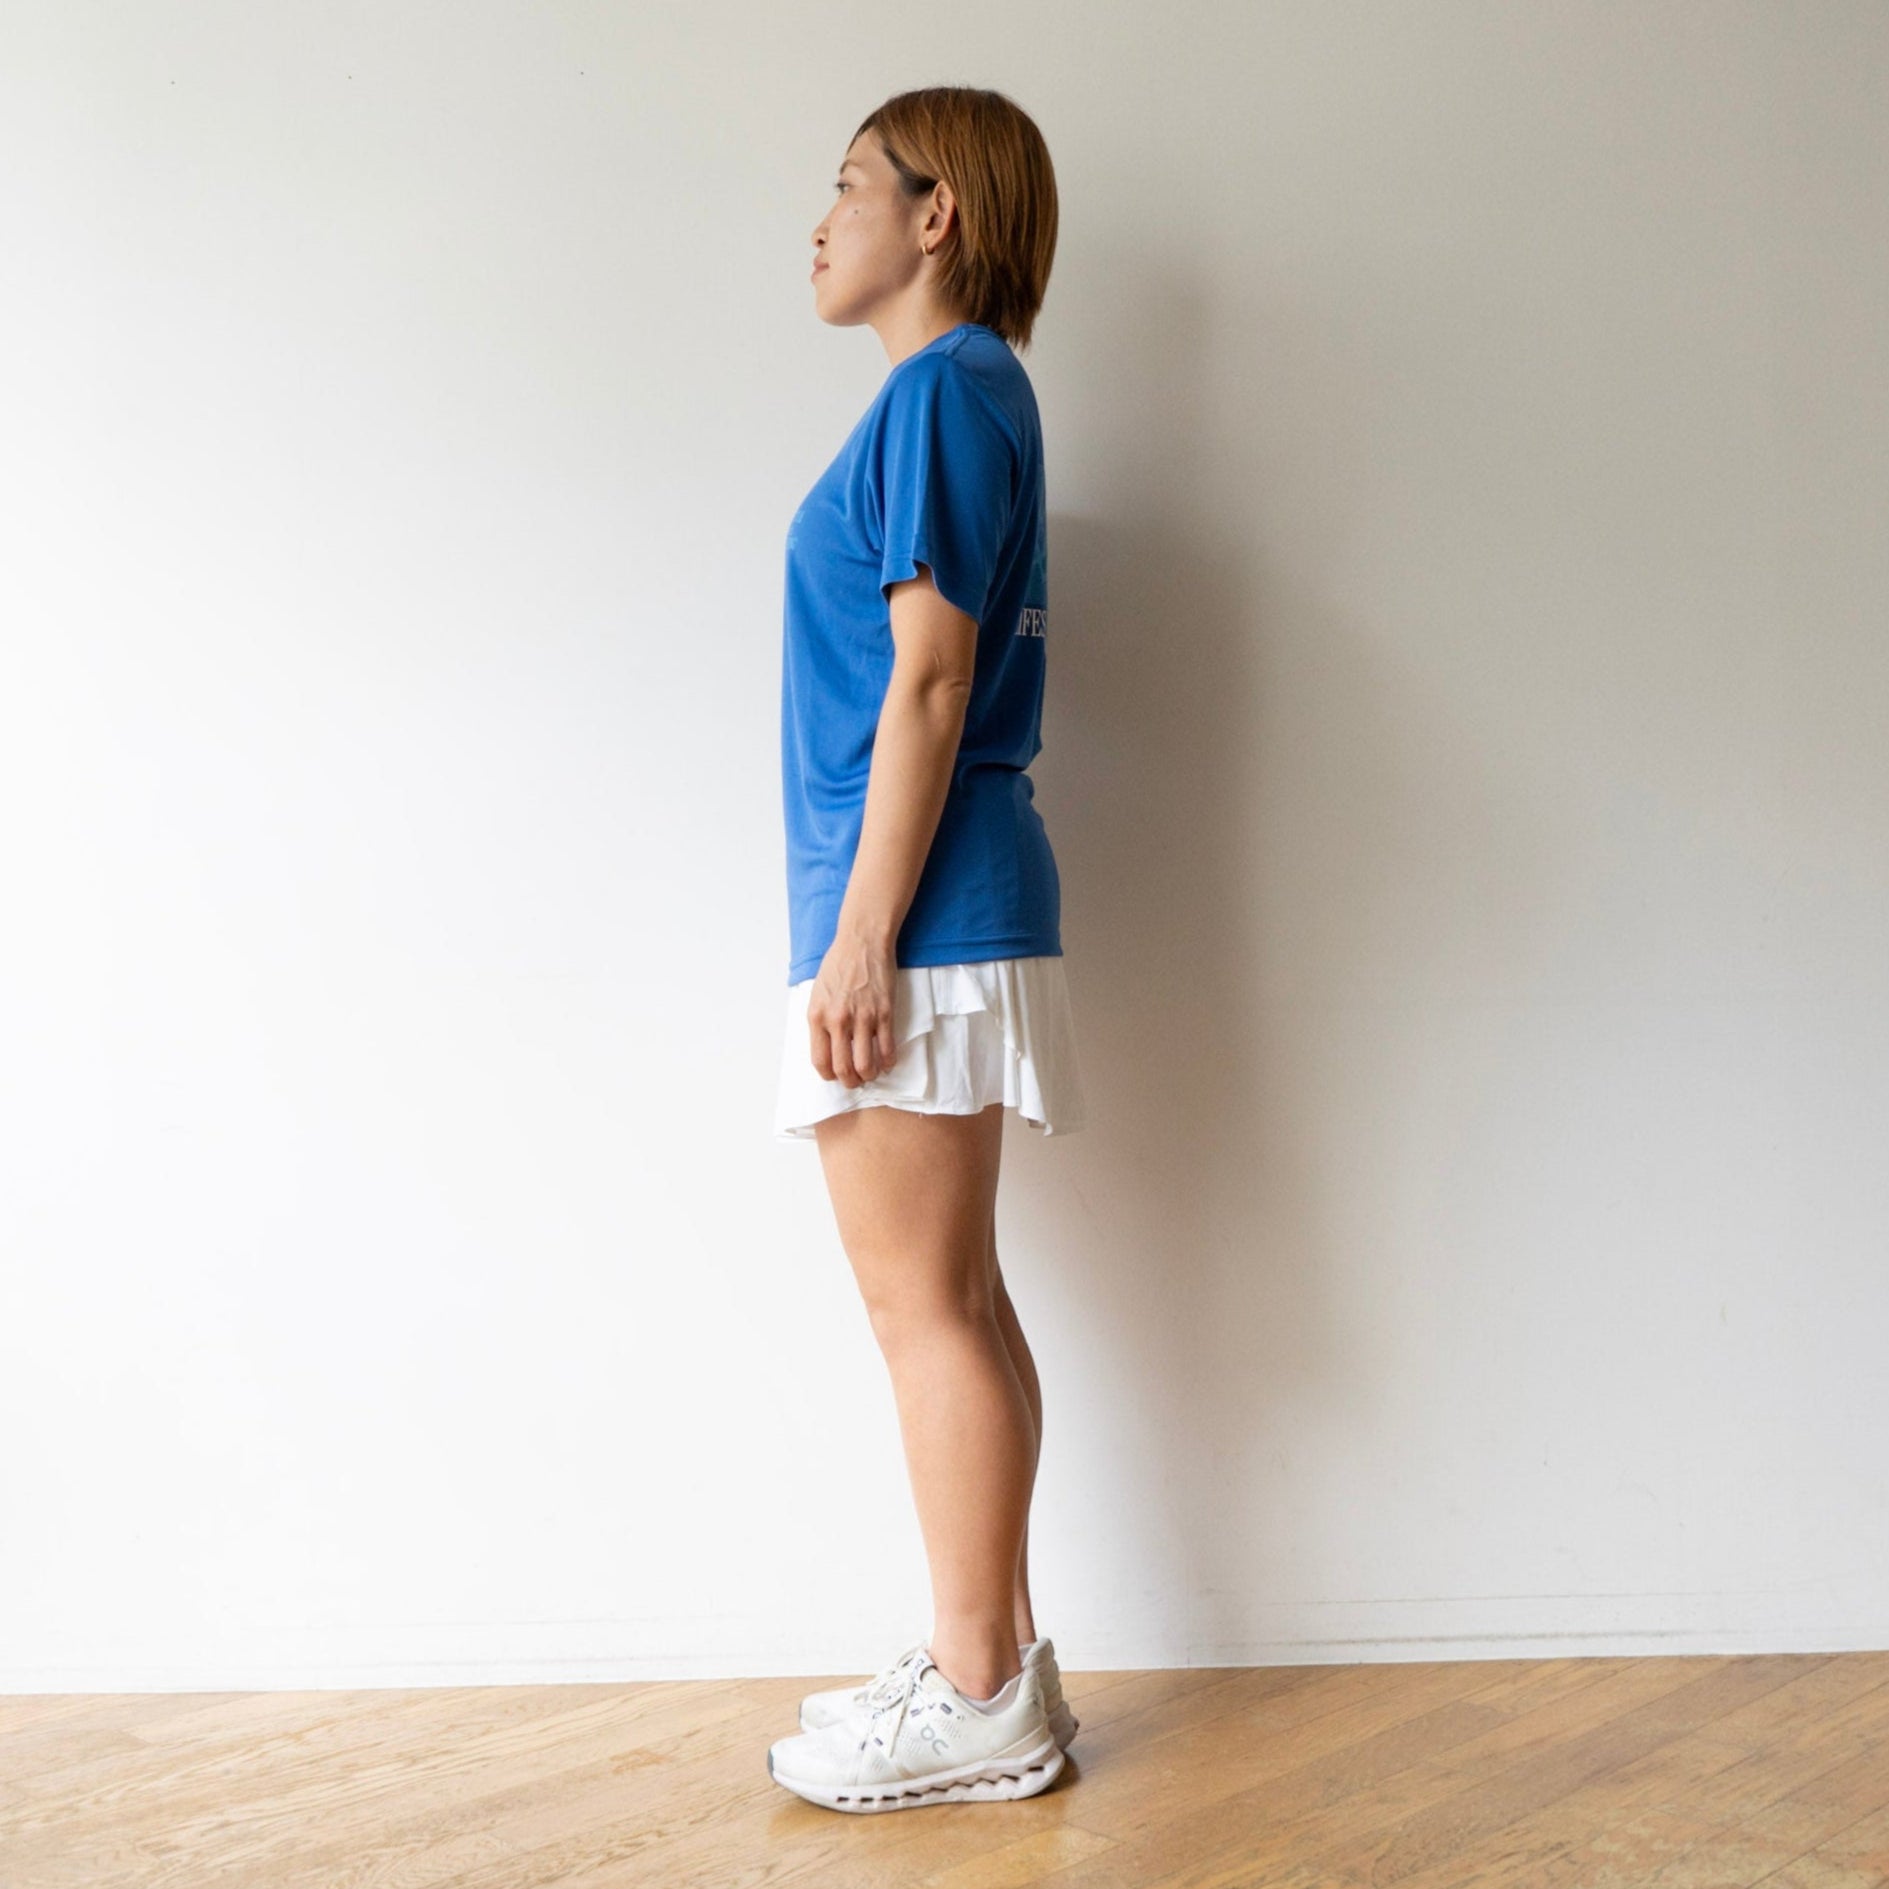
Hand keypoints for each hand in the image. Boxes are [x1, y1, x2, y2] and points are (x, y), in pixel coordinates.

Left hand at [808, 935, 899, 1085]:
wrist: (862, 941)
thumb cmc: (839, 964)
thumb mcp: (818, 993)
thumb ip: (821, 1020)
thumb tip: (827, 1047)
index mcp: (817, 1016)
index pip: (820, 1061)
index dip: (829, 1075)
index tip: (835, 1075)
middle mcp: (838, 1021)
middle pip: (843, 1069)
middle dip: (850, 1082)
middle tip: (855, 1081)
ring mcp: (863, 1018)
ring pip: (866, 1065)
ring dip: (869, 1075)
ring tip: (871, 1073)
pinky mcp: (884, 1013)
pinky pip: (887, 1048)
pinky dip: (888, 1061)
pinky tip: (888, 1062)